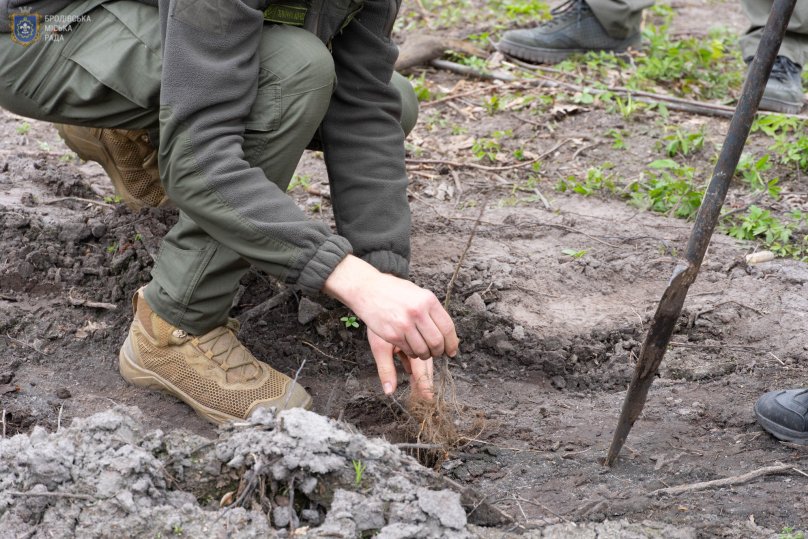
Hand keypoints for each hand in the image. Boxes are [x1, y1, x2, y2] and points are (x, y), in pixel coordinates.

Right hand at [323, 255, 457, 395]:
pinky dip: (412, 353)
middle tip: (436, 352)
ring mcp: (404, 325)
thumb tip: (447, 333)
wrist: (367, 289)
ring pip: (423, 350)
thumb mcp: (418, 294)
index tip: (452, 350)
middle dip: (439, 351)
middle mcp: (418, 312)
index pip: (447, 327)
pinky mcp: (392, 335)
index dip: (452, 343)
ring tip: (422, 350)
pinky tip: (410, 347)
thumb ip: (432, 311)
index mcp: (428, 300)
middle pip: (437, 342)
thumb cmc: (394, 291)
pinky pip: (409, 351)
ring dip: (425, 354)